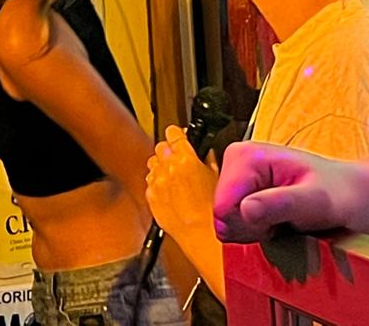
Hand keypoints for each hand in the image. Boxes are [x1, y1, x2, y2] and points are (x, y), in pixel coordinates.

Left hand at [146, 125, 218, 242]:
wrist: (202, 236)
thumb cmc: (213, 212)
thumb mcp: (218, 178)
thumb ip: (209, 159)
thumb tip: (206, 152)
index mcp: (185, 158)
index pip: (173, 133)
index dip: (177, 135)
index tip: (179, 137)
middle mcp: (167, 167)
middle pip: (161, 147)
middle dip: (169, 150)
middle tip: (179, 160)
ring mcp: (157, 183)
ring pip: (153, 164)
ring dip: (162, 167)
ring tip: (175, 178)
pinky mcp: (151, 198)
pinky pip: (150, 183)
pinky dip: (158, 184)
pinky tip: (171, 193)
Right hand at [212, 141, 360, 243]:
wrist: (348, 197)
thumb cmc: (337, 194)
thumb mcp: (315, 201)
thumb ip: (281, 204)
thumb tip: (246, 209)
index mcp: (246, 155)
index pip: (224, 207)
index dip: (252, 222)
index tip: (280, 214)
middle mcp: (236, 164)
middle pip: (224, 218)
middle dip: (253, 227)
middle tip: (285, 219)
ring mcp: (238, 181)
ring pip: (229, 226)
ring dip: (256, 232)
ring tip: (283, 220)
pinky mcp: (241, 197)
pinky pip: (235, 229)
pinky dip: (257, 233)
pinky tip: (276, 223)